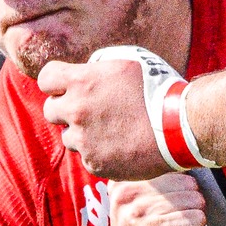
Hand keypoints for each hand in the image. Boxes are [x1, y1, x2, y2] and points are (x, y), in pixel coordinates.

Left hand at [39, 57, 172, 178]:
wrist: (180, 129)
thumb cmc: (160, 90)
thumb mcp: (129, 62)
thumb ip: (99, 66)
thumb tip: (84, 72)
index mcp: (82, 81)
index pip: (46, 78)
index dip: (57, 82)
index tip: (68, 86)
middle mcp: (76, 111)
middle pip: (50, 110)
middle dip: (66, 109)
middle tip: (90, 110)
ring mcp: (84, 140)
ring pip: (68, 137)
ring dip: (82, 134)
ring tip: (111, 130)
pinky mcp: (95, 164)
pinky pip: (87, 158)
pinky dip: (99, 153)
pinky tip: (120, 146)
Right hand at [109, 174, 205, 225]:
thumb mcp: (149, 206)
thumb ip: (160, 177)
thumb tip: (187, 142)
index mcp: (123, 182)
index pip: (176, 166)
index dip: (181, 193)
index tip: (162, 216)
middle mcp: (124, 194)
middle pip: (190, 184)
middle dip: (188, 210)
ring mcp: (135, 213)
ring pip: (195, 202)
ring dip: (191, 225)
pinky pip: (196, 219)